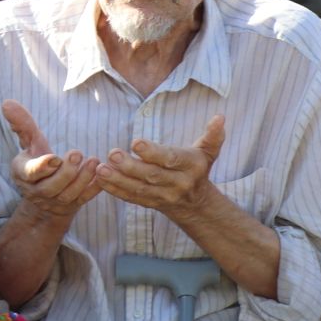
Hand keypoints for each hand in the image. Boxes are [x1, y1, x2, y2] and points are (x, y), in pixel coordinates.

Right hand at [2, 99, 101, 222]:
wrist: (44, 197)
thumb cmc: (36, 161)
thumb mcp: (29, 143)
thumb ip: (22, 125)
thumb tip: (7, 102)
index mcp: (24, 175)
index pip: (31, 173)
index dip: (42, 167)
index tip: (55, 158)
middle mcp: (38, 191)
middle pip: (51, 187)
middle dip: (66, 172)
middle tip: (78, 153)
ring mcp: (56, 201)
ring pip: (69, 194)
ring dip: (83, 179)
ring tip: (94, 161)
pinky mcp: (73, 205)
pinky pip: (85, 199)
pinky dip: (95, 188)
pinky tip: (104, 173)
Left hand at [93, 115, 224, 222]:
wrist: (195, 203)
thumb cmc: (198, 168)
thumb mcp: (209, 152)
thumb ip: (213, 135)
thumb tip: (219, 117)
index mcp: (192, 167)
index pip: (171, 159)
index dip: (153, 152)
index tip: (136, 142)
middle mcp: (178, 184)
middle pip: (152, 176)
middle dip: (131, 166)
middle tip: (112, 154)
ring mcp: (163, 197)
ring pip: (138, 189)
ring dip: (117, 179)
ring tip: (100, 168)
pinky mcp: (149, 204)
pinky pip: (131, 198)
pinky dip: (114, 190)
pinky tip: (100, 179)